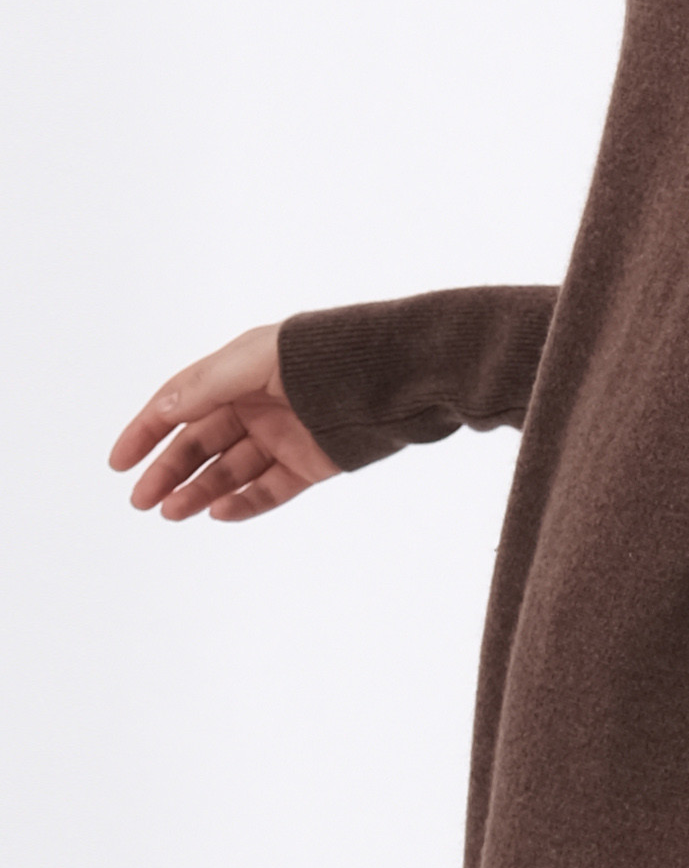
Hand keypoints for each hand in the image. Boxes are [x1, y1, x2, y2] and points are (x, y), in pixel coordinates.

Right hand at [109, 323, 340, 521]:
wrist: (390, 377)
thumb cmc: (323, 355)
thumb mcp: (255, 361)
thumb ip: (207, 385)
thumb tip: (164, 408)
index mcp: (237, 373)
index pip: (179, 404)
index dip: (146, 431)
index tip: (119, 462)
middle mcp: (256, 406)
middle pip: (199, 444)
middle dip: (168, 472)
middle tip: (141, 501)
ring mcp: (282, 437)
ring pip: (229, 471)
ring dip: (198, 492)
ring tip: (172, 512)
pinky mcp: (309, 465)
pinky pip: (268, 490)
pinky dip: (243, 503)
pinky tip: (217, 512)